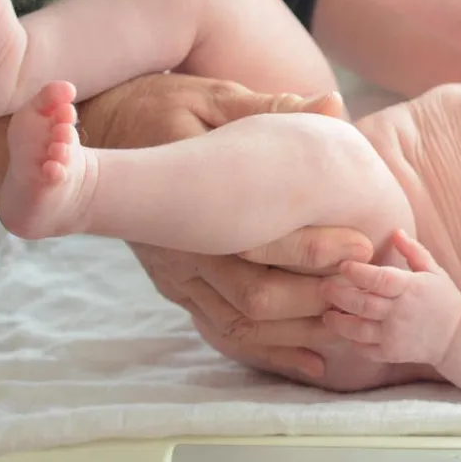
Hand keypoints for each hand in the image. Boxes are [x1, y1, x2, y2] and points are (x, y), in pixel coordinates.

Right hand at [78, 72, 374, 377]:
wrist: (96, 134)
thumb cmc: (162, 108)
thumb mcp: (213, 98)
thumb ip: (271, 107)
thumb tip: (332, 104)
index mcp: (188, 200)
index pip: (254, 240)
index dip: (311, 248)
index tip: (360, 245)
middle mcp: (179, 249)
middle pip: (252, 296)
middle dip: (313, 299)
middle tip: (364, 293)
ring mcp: (175, 275)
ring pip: (239, 324)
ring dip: (296, 334)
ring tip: (348, 330)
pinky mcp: (176, 287)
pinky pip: (222, 330)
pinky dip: (268, 350)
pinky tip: (310, 362)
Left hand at [320, 230, 460, 364]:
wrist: (457, 337)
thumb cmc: (444, 300)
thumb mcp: (433, 271)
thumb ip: (413, 251)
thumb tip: (395, 231)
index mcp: (411, 288)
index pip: (379, 279)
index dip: (358, 272)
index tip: (341, 265)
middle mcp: (401, 312)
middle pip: (363, 303)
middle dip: (339, 295)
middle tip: (323, 287)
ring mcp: (395, 335)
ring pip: (359, 329)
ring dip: (339, 322)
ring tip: (326, 314)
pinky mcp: (391, 354)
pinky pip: (365, 349)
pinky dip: (352, 341)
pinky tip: (345, 332)